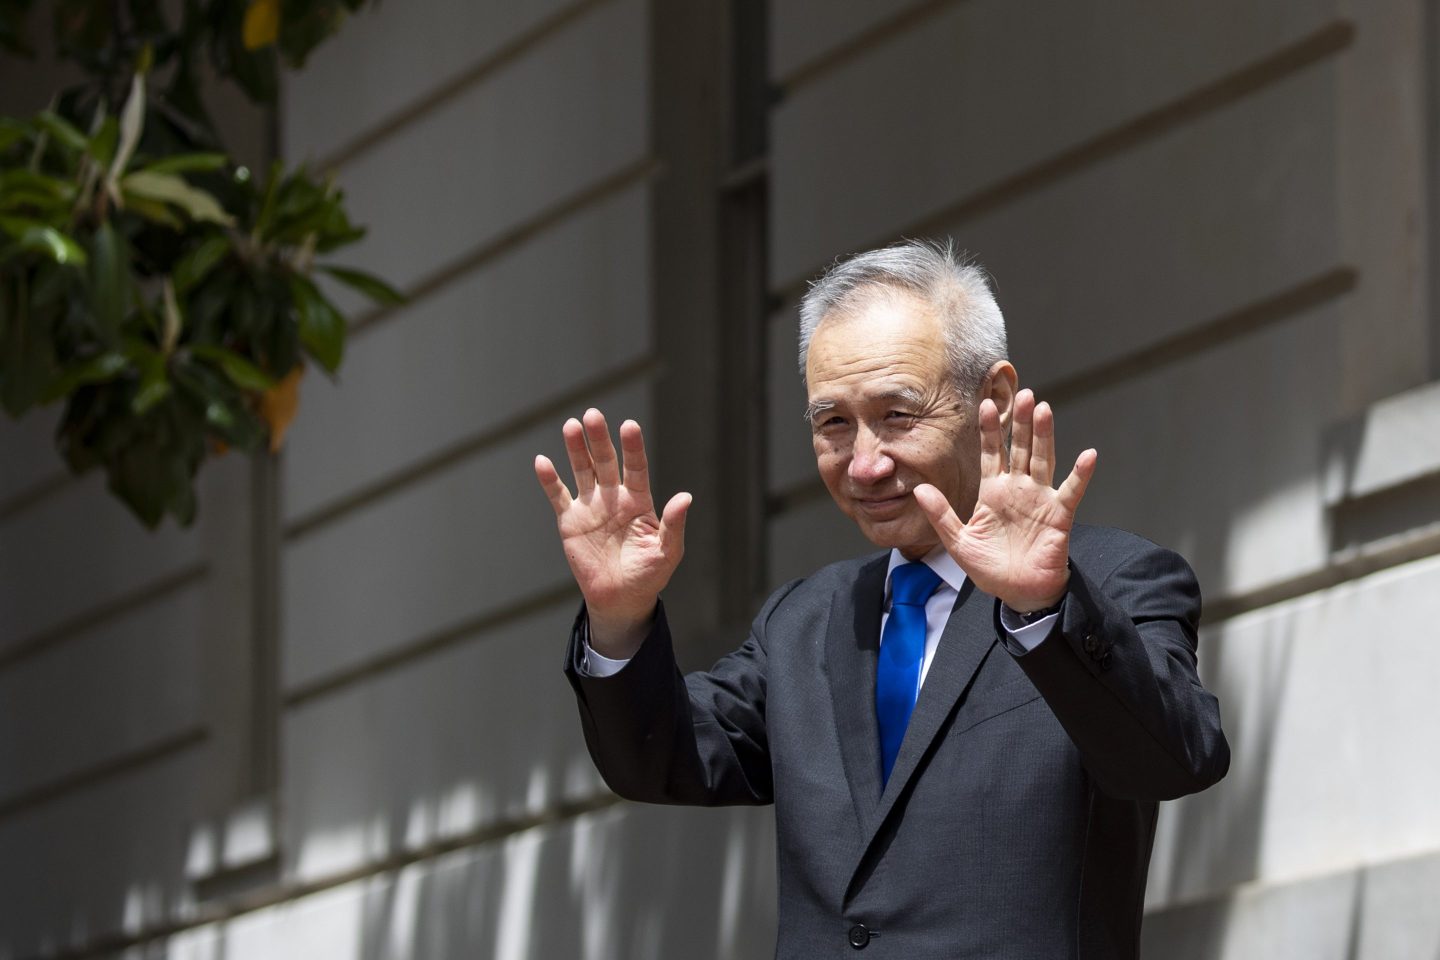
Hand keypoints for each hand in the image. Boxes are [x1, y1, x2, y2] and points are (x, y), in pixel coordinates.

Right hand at [534, 409, 690, 655]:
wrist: (620, 599)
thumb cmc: (649, 575)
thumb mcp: (667, 552)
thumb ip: (674, 525)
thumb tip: (685, 497)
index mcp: (639, 501)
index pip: (636, 467)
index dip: (633, 448)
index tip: (629, 426)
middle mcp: (614, 497)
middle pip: (605, 461)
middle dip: (599, 439)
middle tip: (593, 415)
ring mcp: (591, 506)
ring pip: (582, 471)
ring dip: (576, 450)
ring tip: (572, 426)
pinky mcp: (570, 520)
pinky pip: (558, 496)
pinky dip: (549, 480)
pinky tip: (542, 461)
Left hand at [914, 389, 1095, 611]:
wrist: (1017, 593)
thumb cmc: (989, 568)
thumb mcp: (958, 541)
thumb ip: (940, 514)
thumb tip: (918, 488)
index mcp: (992, 492)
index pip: (991, 453)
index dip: (990, 430)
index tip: (986, 403)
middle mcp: (1017, 489)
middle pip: (1019, 448)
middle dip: (1021, 422)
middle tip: (1024, 393)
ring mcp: (1039, 499)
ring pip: (1042, 460)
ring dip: (1044, 435)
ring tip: (1043, 409)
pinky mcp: (1058, 515)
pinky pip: (1071, 491)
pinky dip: (1080, 474)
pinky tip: (1088, 455)